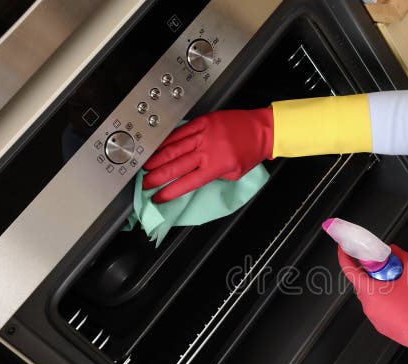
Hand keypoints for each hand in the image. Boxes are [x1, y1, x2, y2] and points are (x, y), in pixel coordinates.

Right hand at [142, 108, 273, 202]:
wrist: (263, 130)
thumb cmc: (251, 152)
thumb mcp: (235, 173)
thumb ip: (214, 176)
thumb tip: (195, 176)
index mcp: (216, 167)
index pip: (187, 183)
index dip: (170, 192)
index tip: (158, 198)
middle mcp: (207, 151)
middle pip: (175, 167)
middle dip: (156, 177)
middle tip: (144, 184)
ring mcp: (204, 134)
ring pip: (173, 148)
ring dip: (156, 159)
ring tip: (144, 166)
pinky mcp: (203, 122)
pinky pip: (180, 131)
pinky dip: (166, 139)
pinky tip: (157, 146)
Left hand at [338, 244, 407, 361]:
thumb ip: (402, 257)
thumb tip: (394, 251)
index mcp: (371, 292)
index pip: (348, 270)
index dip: (345, 256)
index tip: (345, 249)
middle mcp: (368, 305)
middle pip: (361, 282)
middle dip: (371, 272)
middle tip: (384, 266)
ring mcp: (373, 317)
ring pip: (370, 295)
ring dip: (379, 287)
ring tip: (397, 285)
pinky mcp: (380, 325)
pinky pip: (377, 308)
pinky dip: (384, 300)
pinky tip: (400, 299)